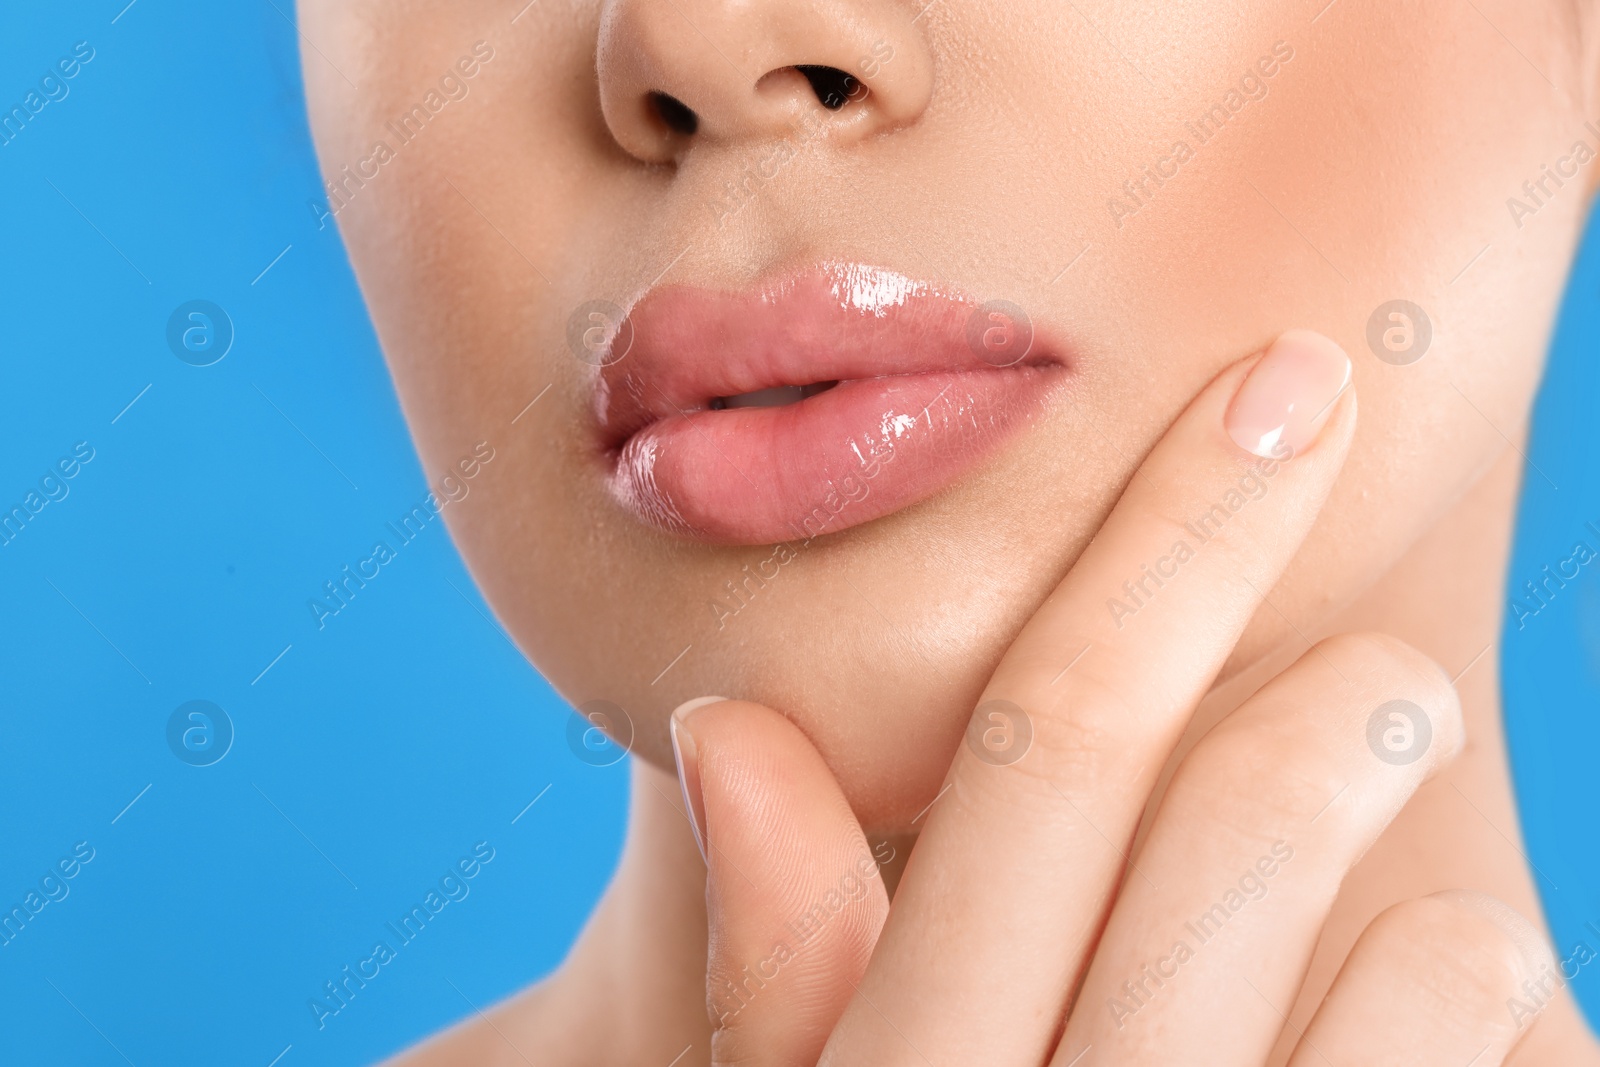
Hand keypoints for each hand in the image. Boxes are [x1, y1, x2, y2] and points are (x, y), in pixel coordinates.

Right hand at [670, 330, 1551, 1065]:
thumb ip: (777, 970)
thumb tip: (728, 727)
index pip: (1042, 749)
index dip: (1165, 545)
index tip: (1284, 386)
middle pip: (1224, 834)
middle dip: (1325, 703)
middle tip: (1385, 677)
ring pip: (1425, 983)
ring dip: (1456, 924)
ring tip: (1443, 931)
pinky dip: (1508, 1045)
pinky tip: (1472, 1039)